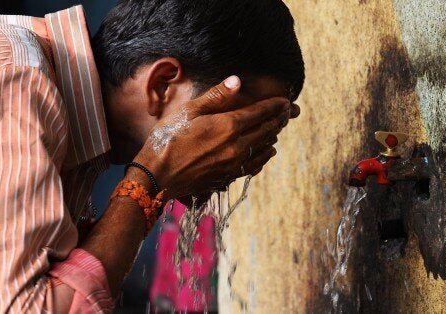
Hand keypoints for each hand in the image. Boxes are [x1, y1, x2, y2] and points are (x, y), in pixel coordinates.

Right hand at [133, 76, 291, 198]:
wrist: (157, 177)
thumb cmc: (167, 139)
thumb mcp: (188, 111)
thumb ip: (215, 97)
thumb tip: (237, 81)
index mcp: (228, 126)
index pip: (260, 113)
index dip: (275, 106)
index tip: (285, 101)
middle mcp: (236, 146)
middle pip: (266, 130)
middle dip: (279, 119)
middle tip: (288, 112)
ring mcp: (234, 164)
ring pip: (263, 148)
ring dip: (273, 136)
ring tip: (278, 127)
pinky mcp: (228, 177)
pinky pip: (254, 164)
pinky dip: (264, 155)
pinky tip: (268, 152)